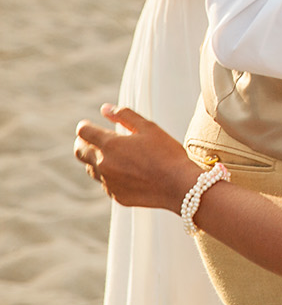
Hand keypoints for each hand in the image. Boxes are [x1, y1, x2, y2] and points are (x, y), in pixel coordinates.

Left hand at [73, 104, 201, 210]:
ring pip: (91, 169)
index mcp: (110, 145)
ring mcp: (108, 182)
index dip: (85, 126)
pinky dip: (110, 176)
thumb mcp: (149, 128)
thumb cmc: (167, 153)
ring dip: (95, 160)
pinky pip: (106, 183)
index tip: (88, 125)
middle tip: (90, 140)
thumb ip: (125, 115)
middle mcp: (103, 164)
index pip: (84, 132)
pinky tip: (125, 172)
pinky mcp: (116, 196)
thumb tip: (105, 109)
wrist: (178, 185)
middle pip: (80, 152)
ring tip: (109, 155)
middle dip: (82, 143)